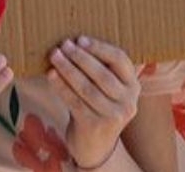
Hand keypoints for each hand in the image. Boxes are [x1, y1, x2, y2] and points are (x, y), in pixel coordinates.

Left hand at [47, 36, 139, 168]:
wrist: (95, 145)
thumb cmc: (97, 106)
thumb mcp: (108, 89)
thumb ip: (101, 68)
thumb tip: (75, 40)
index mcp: (133, 86)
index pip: (120, 60)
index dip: (100, 47)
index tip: (80, 39)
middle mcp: (128, 102)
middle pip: (102, 74)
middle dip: (80, 57)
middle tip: (63, 45)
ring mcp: (113, 116)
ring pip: (87, 87)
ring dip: (68, 69)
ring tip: (54, 56)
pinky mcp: (95, 126)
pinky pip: (75, 102)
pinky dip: (61, 86)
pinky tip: (51, 75)